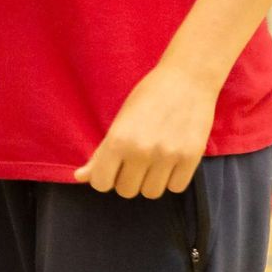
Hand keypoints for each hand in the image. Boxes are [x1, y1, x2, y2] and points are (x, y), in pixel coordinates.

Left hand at [75, 62, 218, 197]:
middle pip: (126, 191)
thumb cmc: (148, 97)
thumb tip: (79, 177)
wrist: (187, 78)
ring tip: (153, 161)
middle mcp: (141, 151)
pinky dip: (172, 179)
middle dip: (128, 178)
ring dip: (150, 181)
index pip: (101, 183)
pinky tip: (171, 161)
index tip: (111, 168)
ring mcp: (168, 156)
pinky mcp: (191, 158)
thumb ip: (100, 153)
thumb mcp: (119, 121)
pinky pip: (176, 188)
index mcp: (118, 140)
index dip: (104, 178)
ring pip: (151, 193)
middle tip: (134, 160)